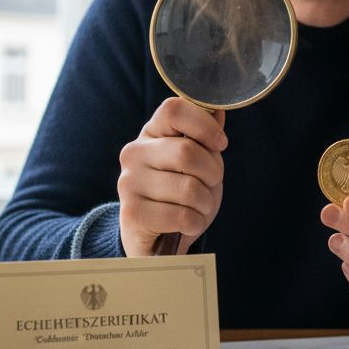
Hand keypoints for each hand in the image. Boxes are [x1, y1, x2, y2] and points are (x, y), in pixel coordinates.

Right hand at [117, 97, 226, 255]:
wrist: (158, 238)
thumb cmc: (182, 195)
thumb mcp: (200, 163)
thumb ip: (205, 138)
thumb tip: (218, 110)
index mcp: (151, 133)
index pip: (174, 110)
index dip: (204, 125)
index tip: (220, 144)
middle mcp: (134, 153)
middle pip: (186, 152)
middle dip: (212, 173)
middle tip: (209, 185)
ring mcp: (129, 183)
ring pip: (188, 188)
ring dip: (205, 202)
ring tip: (196, 208)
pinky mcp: (132, 214)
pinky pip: (181, 215)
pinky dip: (195, 223)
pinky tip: (186, 225)